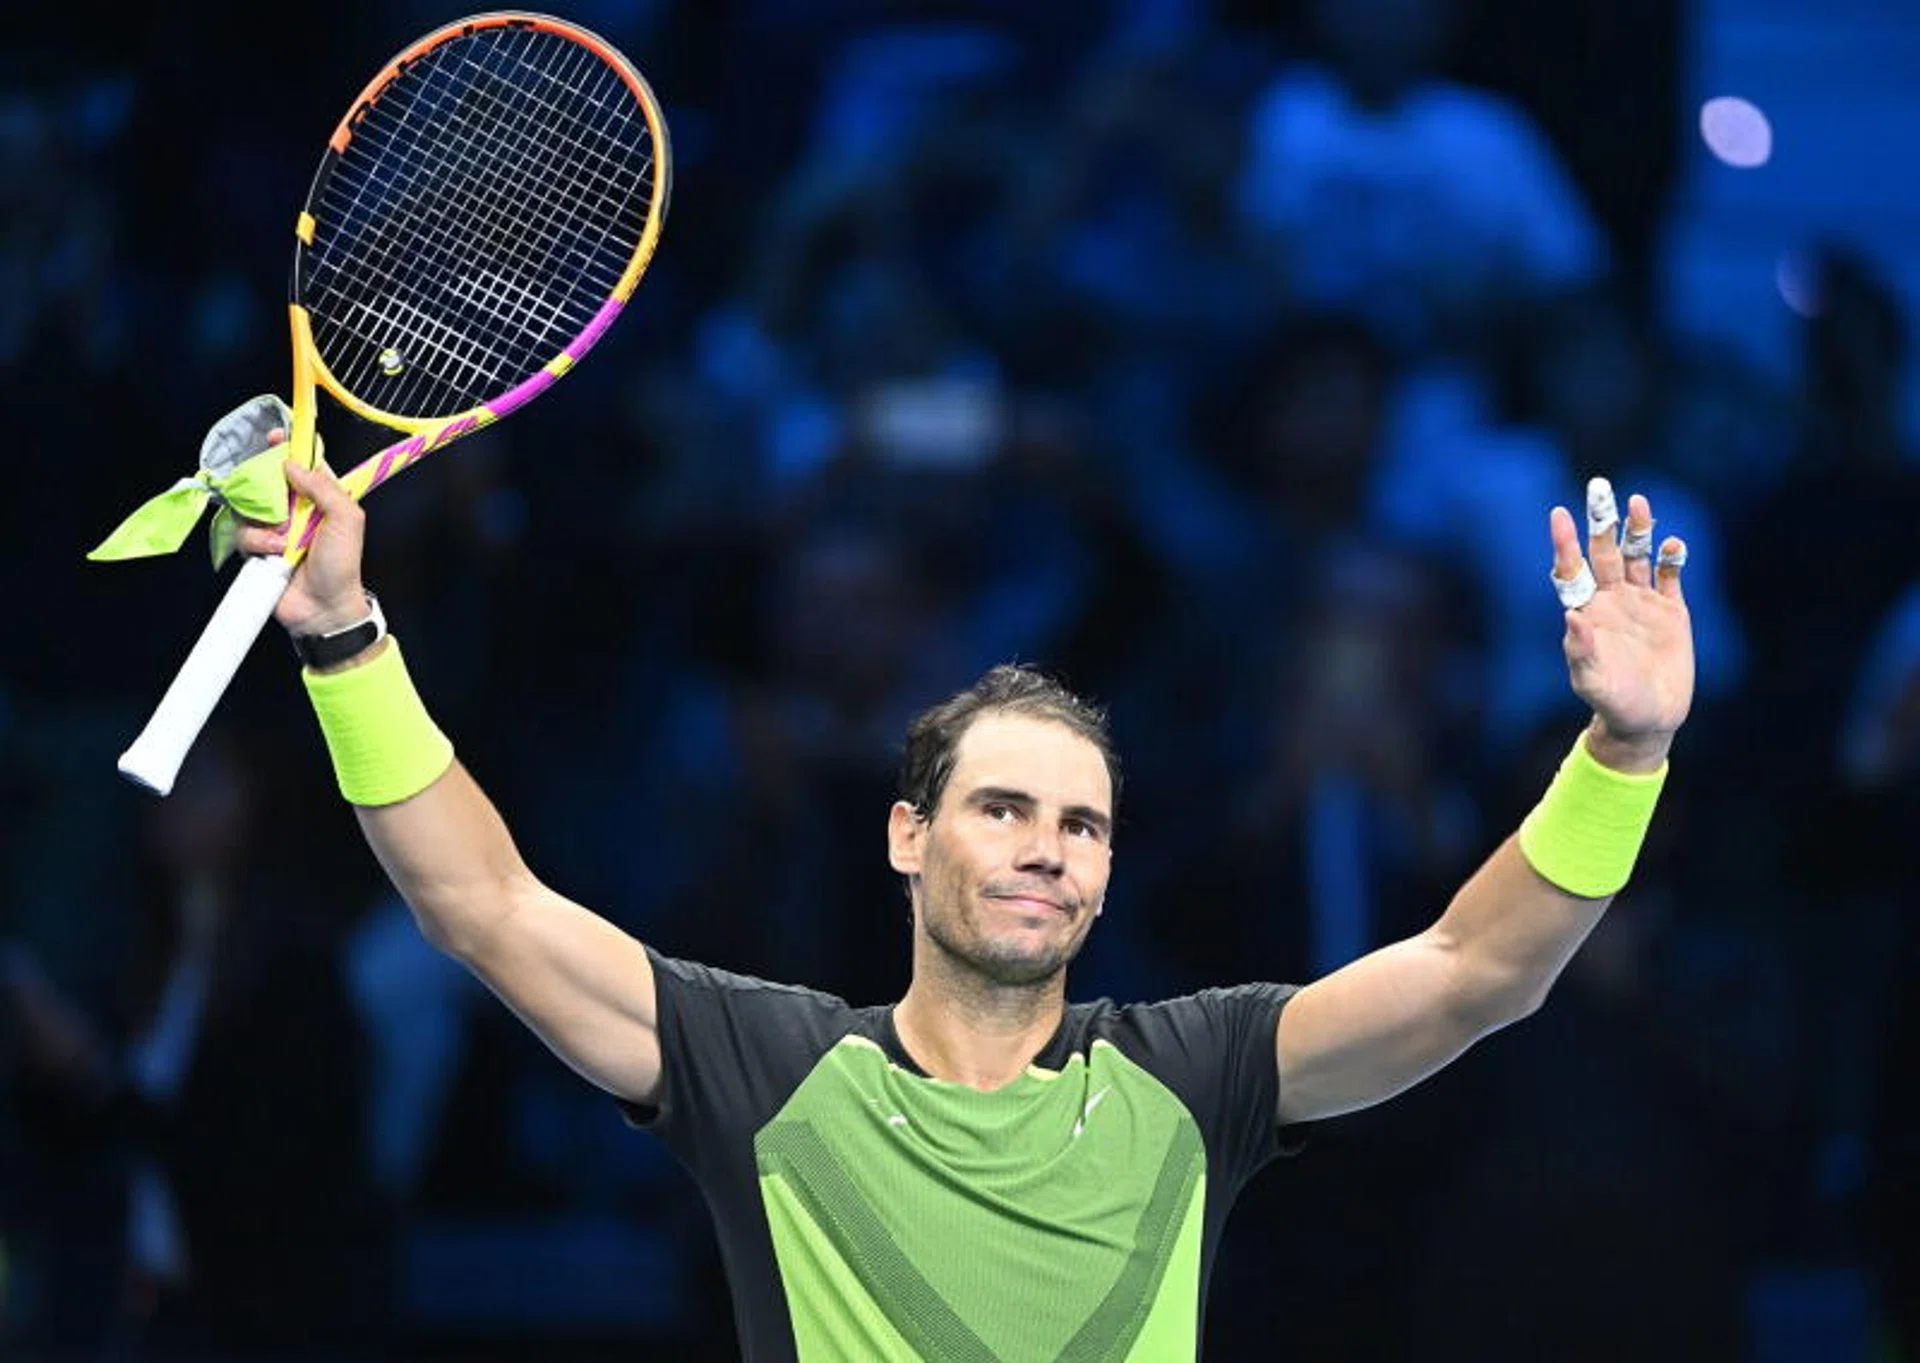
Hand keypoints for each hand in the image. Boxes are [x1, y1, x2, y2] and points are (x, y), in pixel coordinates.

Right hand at [233, 428, 369, 636]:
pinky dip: (257, 541)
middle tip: (272, 495)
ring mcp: (275, 529)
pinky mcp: (257, 549)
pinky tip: (274, 554)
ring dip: (265, 522)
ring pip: (251, 506)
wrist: (324, 608)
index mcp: (322, 499)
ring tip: (284, 541)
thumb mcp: (346, 519)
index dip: (290, 450)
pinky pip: (243, 532)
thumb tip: (292, 464)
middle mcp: (297, 511)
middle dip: (266, 485)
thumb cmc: (342, 565)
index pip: (304, 466)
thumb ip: (323, 487)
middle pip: (270, 481)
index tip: (277, 437)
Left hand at [1549, 480, 1694, 770]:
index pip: (1573, 570)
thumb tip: (1571, 616)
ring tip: (1638, 503)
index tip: (1558, 515)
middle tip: (1598, 487)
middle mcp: (1612, 600)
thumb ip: (1580, 650)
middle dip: (1602, 521)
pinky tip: (1673, 545)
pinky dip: (1672, 559)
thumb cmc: (1612, 703)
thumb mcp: (1592, 681)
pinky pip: (1671, 576)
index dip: (1566, 543)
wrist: (1648, 720)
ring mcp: (1642, 603)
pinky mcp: (1672, 611)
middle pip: (1604, 552)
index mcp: (1587, 612)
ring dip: (1638, 530)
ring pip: (1637, 556)